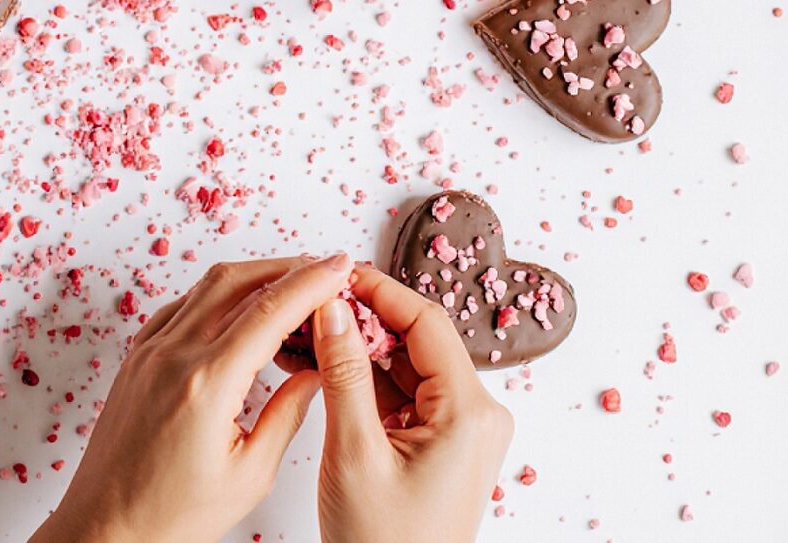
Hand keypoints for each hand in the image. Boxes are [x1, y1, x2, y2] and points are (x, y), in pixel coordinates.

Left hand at [30, 254, 351, 542]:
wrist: (107, 526)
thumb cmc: (173, 513)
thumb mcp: (250, 473)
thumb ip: (288, 413)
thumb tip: (317, 372)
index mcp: (207, 382)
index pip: (270, 310)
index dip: (312, 281)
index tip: (340, 265)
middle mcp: (173, 355)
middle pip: (237, 282)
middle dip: (286, 267)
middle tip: (323, 267)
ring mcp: (148, 351)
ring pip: (205, 288)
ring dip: (252, 276)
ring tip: (290, 282)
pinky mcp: (136, 357)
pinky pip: (180, 307)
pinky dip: (215, 296)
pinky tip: (237, 307)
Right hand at [307, 267, 512, 542]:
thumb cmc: (384, 542)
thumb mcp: (354, 450)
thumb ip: (343, 371)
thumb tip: (332, 307)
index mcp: (469, 413)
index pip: (425, 322)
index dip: (377, 289)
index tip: (333, 272)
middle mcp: (476, 415)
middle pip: (418, 339)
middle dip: (364, 317)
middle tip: (312, 300)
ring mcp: (461, 430)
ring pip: (407, 363)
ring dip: (361, 346)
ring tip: (310, 330)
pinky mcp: (441, 443)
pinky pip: (404, 392)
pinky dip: (366, 377)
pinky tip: (327, 366)